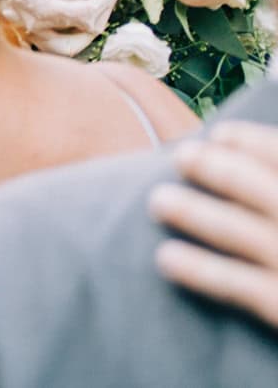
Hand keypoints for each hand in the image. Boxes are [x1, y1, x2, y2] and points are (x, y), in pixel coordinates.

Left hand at [150, 120, 277, 328]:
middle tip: (182, 157)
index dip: (255, 143)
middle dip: (219, 169)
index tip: (221, 134)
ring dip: (194, 213)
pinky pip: (241, 286)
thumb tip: (249, 161)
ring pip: (241, 233)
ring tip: (158, 201)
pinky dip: (201, 270)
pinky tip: (165, 259)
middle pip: (263, 190)